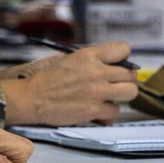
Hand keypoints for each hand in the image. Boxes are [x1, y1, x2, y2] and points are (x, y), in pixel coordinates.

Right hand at [0, 42, 138, 125]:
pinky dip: (107, 113)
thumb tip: (112, 66)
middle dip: (125, 79)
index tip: (118, 64)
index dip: (123, 58)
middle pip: (131, 74)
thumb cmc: (48, 79)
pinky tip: (97, 110)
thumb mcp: (70, 60)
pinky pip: (115, 111)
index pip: (123, 49)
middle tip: (115, 84)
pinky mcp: (94, 110)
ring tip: (110, 97)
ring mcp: (97, 92)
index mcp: (89, 55)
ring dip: (121, 96)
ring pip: (130, 93)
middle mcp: (96, 72)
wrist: (32, 97)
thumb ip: (92, 61)